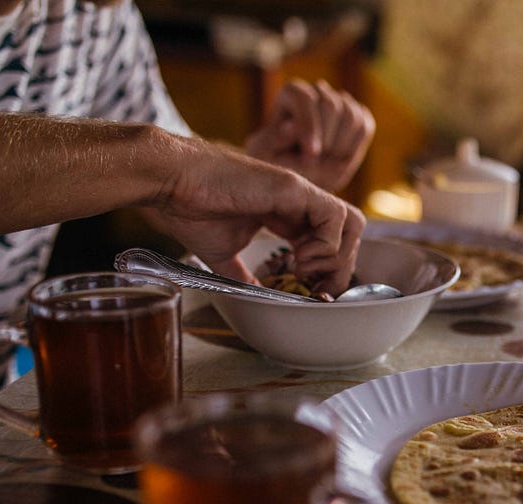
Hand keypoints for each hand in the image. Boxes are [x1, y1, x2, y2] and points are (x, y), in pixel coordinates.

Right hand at [147, 137, 364, 295]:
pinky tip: (298, 256)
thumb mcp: (224, 255)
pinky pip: (335, 217)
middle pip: (350, 234)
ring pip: (351, 223)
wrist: (171, 182)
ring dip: (336, 256)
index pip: (330, 242)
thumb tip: (255, 300)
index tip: (310, 291)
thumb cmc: (191, 210)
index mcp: (288, 215)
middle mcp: (301, 202)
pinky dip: (326, 244)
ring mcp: (300, 192)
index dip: (328, 270)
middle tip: (314, 287)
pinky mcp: (294, 188)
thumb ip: (245, 275)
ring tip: (304, 270)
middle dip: (340, 268)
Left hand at [244, 79, 375, 193]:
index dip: (310, 126)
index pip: (306, 98)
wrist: (293, 171)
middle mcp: (317, 91)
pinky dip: (357, 145)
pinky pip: (366, 126)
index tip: (311, 155)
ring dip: (342, 145)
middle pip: (332, 104)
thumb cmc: (274, 161)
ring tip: (325, 163)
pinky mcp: (356, 118)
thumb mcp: (265, 154)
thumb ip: (275, 140)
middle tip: (315, 165)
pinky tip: (341, 160)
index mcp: (292, 93)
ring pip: (352, 115)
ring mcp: (340, 103)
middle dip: (327, 140)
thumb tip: (292, 127)